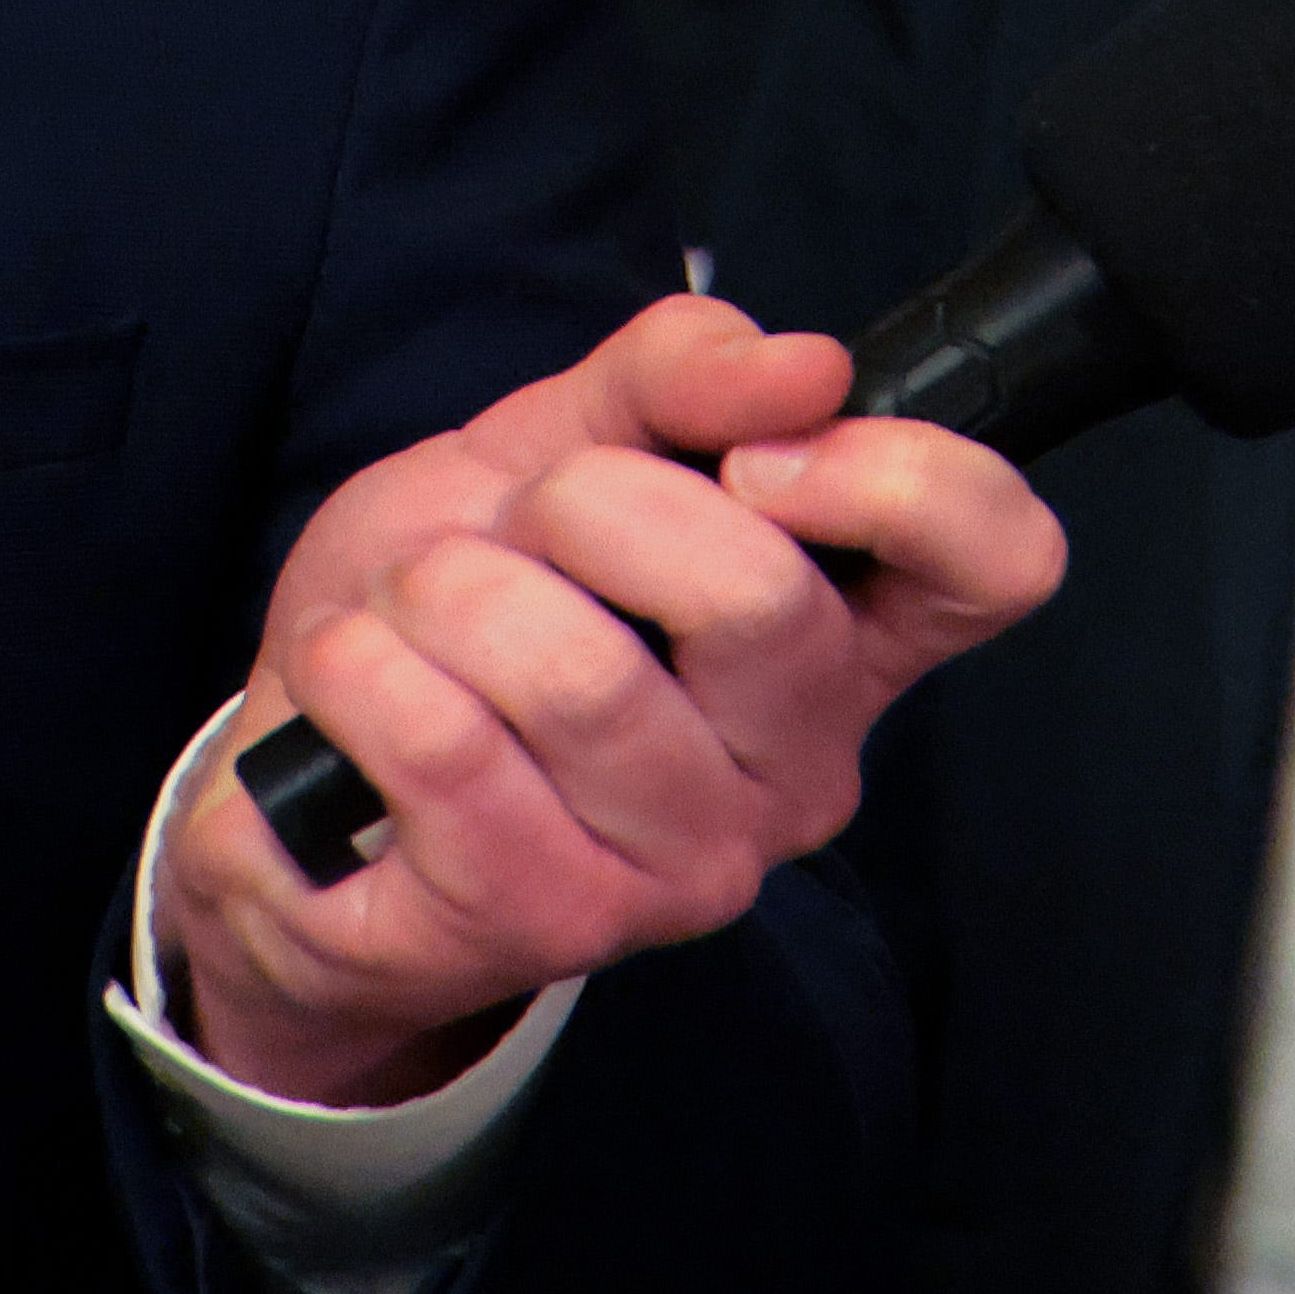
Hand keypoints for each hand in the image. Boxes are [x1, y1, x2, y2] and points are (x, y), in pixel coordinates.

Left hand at [156, 292, 1065, 1104]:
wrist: (294, 788)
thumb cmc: (461, 614)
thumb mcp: (560, 446)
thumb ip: (679, 378)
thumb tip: (807, 365)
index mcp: (846, 642)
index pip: (999, 562)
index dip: (901, 480)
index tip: (754, 456)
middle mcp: (804, 771)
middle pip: (762, 598)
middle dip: (582, 507)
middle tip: (516, 532)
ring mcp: (690, 869)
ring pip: (582, 675)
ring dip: (444, 594)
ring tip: (411, 611)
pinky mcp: (553, 928)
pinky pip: (452, 752)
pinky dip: (363, 670)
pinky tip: (357, 679)